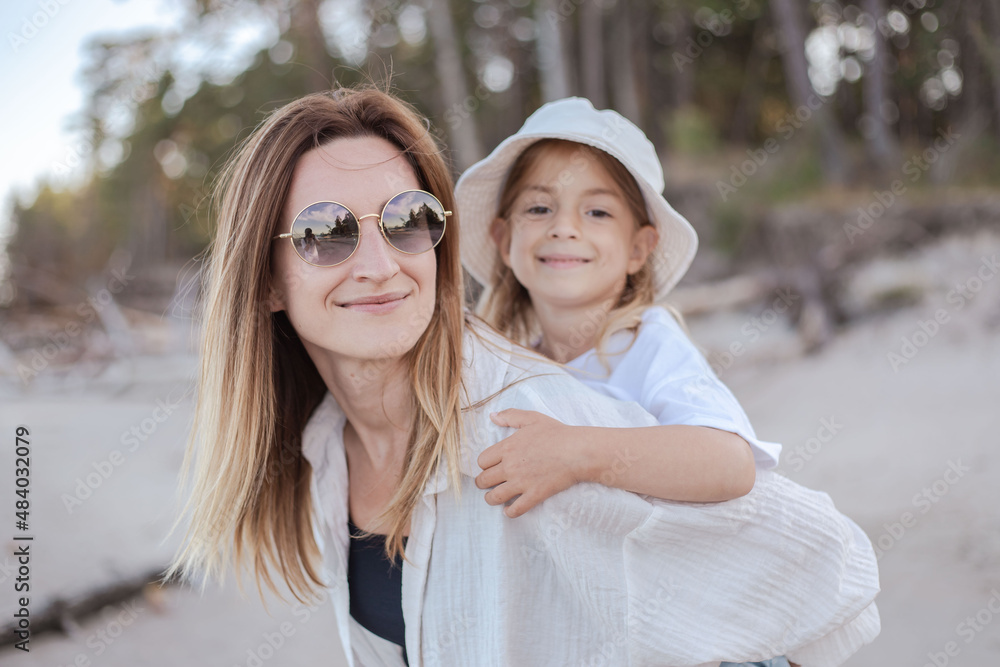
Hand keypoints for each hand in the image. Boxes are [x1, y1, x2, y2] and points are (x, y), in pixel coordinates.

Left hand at [475, 409, 589, 517]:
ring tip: (494, 497)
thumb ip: (510, 415)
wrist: (578, 451)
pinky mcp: (534, 495)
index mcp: (507, 447)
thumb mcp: (532, 418)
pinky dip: (509, 512)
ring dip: (491, 499)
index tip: (490, 466)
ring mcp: (521, 482)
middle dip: (482, 483)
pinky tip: (509, 510)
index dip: (484, 464)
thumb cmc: (557, 433)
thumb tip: (492, 415)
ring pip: (494, 497)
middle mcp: (510, 466)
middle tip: (488, 483)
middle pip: (483, 480)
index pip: (482, 461)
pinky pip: (515, 510)